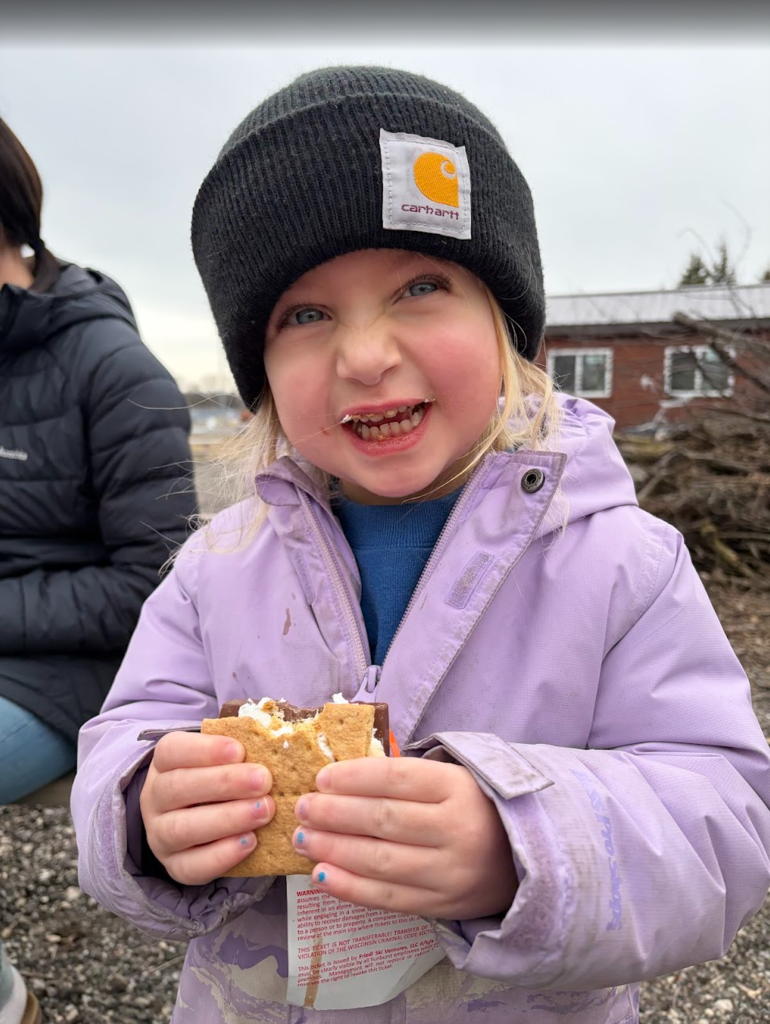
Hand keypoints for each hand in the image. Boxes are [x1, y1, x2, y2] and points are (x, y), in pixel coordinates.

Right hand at [140, 731, 274, 884]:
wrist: (202, 822)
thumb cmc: (219, 779)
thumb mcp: (222, 758)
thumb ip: (239, 749)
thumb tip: (272, 738)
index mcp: (164, 763)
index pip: (172, 750)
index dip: (205, 749)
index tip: (239, 750)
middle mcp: (154, 798)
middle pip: (178, 788)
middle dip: (224, 783)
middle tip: (263, 780)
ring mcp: (160, 835)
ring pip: (183, 828)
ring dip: (227, 819)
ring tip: (264, 810)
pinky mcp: (174, 866)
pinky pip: (192, 866)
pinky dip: (222, 855)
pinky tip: (251, 841)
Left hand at [291, 757, 517, 919]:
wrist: (524, 860)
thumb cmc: (475, 808)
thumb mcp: (454, 779)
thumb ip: (408, 777)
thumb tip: (344, 776)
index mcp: (458, 788)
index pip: (397, 779)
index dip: (354, 777)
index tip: (322, 777)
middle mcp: (456, 830)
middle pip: (384, 820)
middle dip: (335, 813)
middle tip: (301, 807)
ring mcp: (449, 872)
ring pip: (380, 861)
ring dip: (334, 849)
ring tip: (302, 839)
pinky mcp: (441, 905)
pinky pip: (387, 898)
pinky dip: (349, 888)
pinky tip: (320, 875)